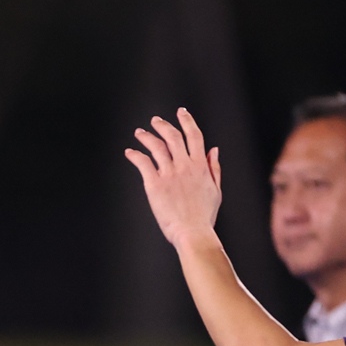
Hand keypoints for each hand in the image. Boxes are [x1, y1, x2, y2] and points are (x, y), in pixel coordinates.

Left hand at [125, 108, 223, 252]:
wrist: (192, 232)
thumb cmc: (204, 216)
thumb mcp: (215, 189)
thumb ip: (213, 168)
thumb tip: (213, 150)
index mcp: (200, 166)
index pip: (194, 136)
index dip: (187, 122)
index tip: (181, 113)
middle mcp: (185, 165)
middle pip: (173, 137)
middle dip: (163, 126)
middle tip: (155, 121)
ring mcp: (169, 174)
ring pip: (157, 147)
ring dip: (146, 137)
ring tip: (139, 133)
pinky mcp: (154, 184)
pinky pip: (143, 163)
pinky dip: (135, 155)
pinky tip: (129, 152)